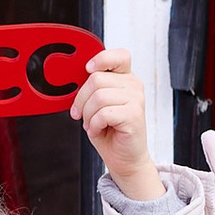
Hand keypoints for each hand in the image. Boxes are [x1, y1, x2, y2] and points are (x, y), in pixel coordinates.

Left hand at [71, 47, 161, 201]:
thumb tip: (78, 79)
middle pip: (97, 79)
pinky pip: (104, 113)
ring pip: (98, 97)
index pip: (118, 56)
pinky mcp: (134, 115)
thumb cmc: (111, 132)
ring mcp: (136, 99)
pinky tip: (99, 130)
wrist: (125, 158)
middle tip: (82, 114)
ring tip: (93, 124)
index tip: (87, 69)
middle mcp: (133, 85)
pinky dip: (95, 124)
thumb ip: (93, 89)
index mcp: (125, 78)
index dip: (101, 59)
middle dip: (82, 100)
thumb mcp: (98, 105)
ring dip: (88, 115)